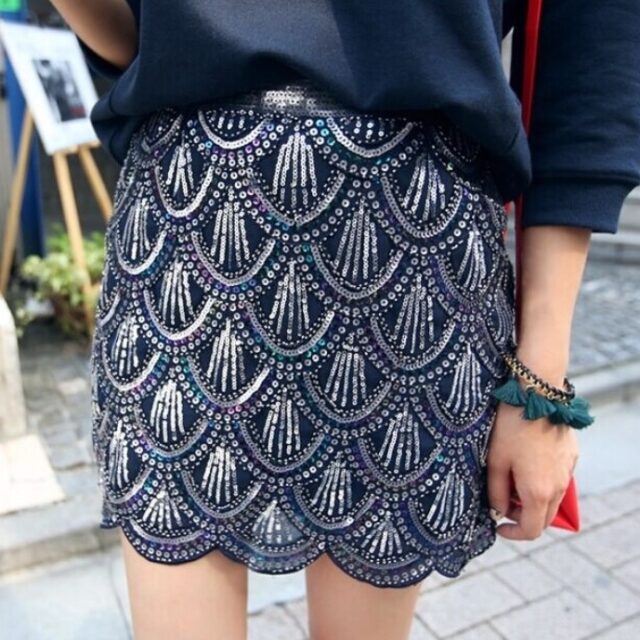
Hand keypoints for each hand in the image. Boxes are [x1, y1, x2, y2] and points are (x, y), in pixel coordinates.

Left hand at [485, 400, 578, 539]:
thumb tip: (499, 510)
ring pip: (553, 498)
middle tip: (502, 500)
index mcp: (538, 492)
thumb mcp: (496, 461)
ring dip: (533, 499)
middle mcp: (559, 486)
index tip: (498, 525)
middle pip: (544, 517)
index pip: (531, 530)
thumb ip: (496, 492)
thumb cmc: (511, 428)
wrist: (537, 396)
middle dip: (522, 516)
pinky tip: (527, 462)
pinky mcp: (571, 456)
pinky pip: (558, 478)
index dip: (513, 533)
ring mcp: (568, 471)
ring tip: (512, 478)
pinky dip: (543, 481)